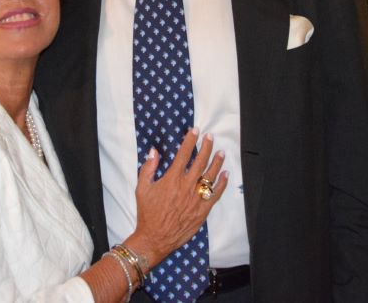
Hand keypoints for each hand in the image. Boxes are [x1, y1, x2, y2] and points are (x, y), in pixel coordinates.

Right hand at [127, 129, 226, 266]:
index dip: (190, 140)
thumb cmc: (148, 213)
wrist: (155, 238)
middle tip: (210, 137)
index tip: (195, 131)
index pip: (184, 154)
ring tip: (221, 152)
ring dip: (217, 162)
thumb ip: (148, 168)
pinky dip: (222, 183)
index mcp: (172, 179)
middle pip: (200, 161)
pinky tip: (225, 175)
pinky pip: (215, 194)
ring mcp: (196, 198)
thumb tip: (153, 151)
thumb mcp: (142, 188)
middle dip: (206, 147)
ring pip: (210, 176)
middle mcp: (186, 186)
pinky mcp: (202, 210)